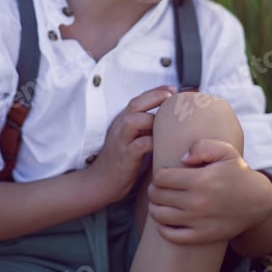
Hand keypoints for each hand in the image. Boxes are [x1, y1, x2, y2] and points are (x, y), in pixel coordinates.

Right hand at [87, 85, 175, 204]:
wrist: (99, 183)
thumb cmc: (121, 162)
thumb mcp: (130, 140)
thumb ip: (145, 130)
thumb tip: (170, 123)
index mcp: (122, 122)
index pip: (138, 100)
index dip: (155, 92)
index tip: (172, 89)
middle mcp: (120, 128)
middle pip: (135, 104)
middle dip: (155, 97)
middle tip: (172, 96)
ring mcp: (121, 142)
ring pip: (134, 120)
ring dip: (152, 119)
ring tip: (169, 122)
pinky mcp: (125, 157)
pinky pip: (139, 145)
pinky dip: (152, 142)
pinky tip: (164, 144)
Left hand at [147, 138, 271, 244]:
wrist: (258, 202)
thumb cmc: (237, 172)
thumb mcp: (224, 150)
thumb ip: (201, 146)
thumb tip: (182, 158)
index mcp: (200, 180)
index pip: (161, 178)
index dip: (158, 174)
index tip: (164, 174)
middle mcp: (197, 202)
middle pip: (158, 196)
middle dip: (154, 190)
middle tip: (158, 187)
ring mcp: (199, 221)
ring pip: (160, 216)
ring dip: (154, 207)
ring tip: (159, 201)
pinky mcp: (202, 236)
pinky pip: (172, 236)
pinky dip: (162, 229)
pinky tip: (164, 221)